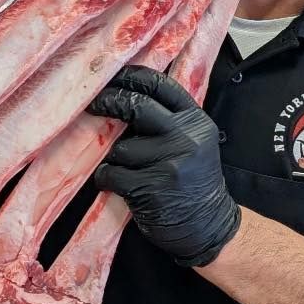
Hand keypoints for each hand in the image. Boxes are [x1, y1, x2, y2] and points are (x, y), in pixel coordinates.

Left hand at [91, 67, 239, 266]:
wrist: (208, 227)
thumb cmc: (193, 182)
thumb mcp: (194, 143)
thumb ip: (170, 120)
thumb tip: (128, 91)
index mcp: (195, 122)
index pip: (160, 86)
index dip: (132, 76)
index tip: (112, 76)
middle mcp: (185, 138)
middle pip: (136, 106)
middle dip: (110, 102)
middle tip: (94, 104)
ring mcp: (168, 163)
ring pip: (120, 147)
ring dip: (114, 158)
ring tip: (128, 171)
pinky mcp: (149, 187)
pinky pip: (111, 173)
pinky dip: (107, 179)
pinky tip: (117, 185)